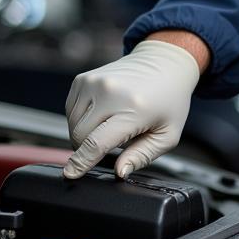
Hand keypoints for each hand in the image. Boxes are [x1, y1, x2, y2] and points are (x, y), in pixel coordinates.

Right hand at [64, 40, 200, 178]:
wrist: (163, 64)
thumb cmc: (168, 101)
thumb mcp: (167, 135)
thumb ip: (142, 156)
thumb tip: (119, 172)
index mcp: (133, 108)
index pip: (98, 142)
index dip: (82, 162)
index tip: (70, 174)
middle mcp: (110, 92)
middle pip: (81, 136)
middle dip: (90, 148)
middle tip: (114, 143)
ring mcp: (94, 82)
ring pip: (73, 124)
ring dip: (85, 133)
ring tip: (111, 125)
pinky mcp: (83, 79)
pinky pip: (71, 111)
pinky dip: (82, 119)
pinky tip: (102, 114)